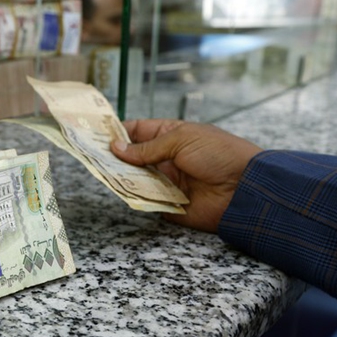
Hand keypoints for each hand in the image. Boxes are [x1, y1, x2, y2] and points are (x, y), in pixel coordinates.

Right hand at [110, 119, 262, 232]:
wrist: (245, 189)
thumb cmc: (220, 154)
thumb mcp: (181, 140)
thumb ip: (146, 147)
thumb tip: (117, 147)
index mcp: (171, 136)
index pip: (138, 131)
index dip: (118, 132)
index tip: (96, 134)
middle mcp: (166, 159)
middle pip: (131, 157)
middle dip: (113, 156)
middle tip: (91, 155)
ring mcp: (166, 182)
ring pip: (134, 179)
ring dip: (120, 176)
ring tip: (100, 171)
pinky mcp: (167, 204)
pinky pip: (145, 200)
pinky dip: (133, 196)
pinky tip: (119, 190)